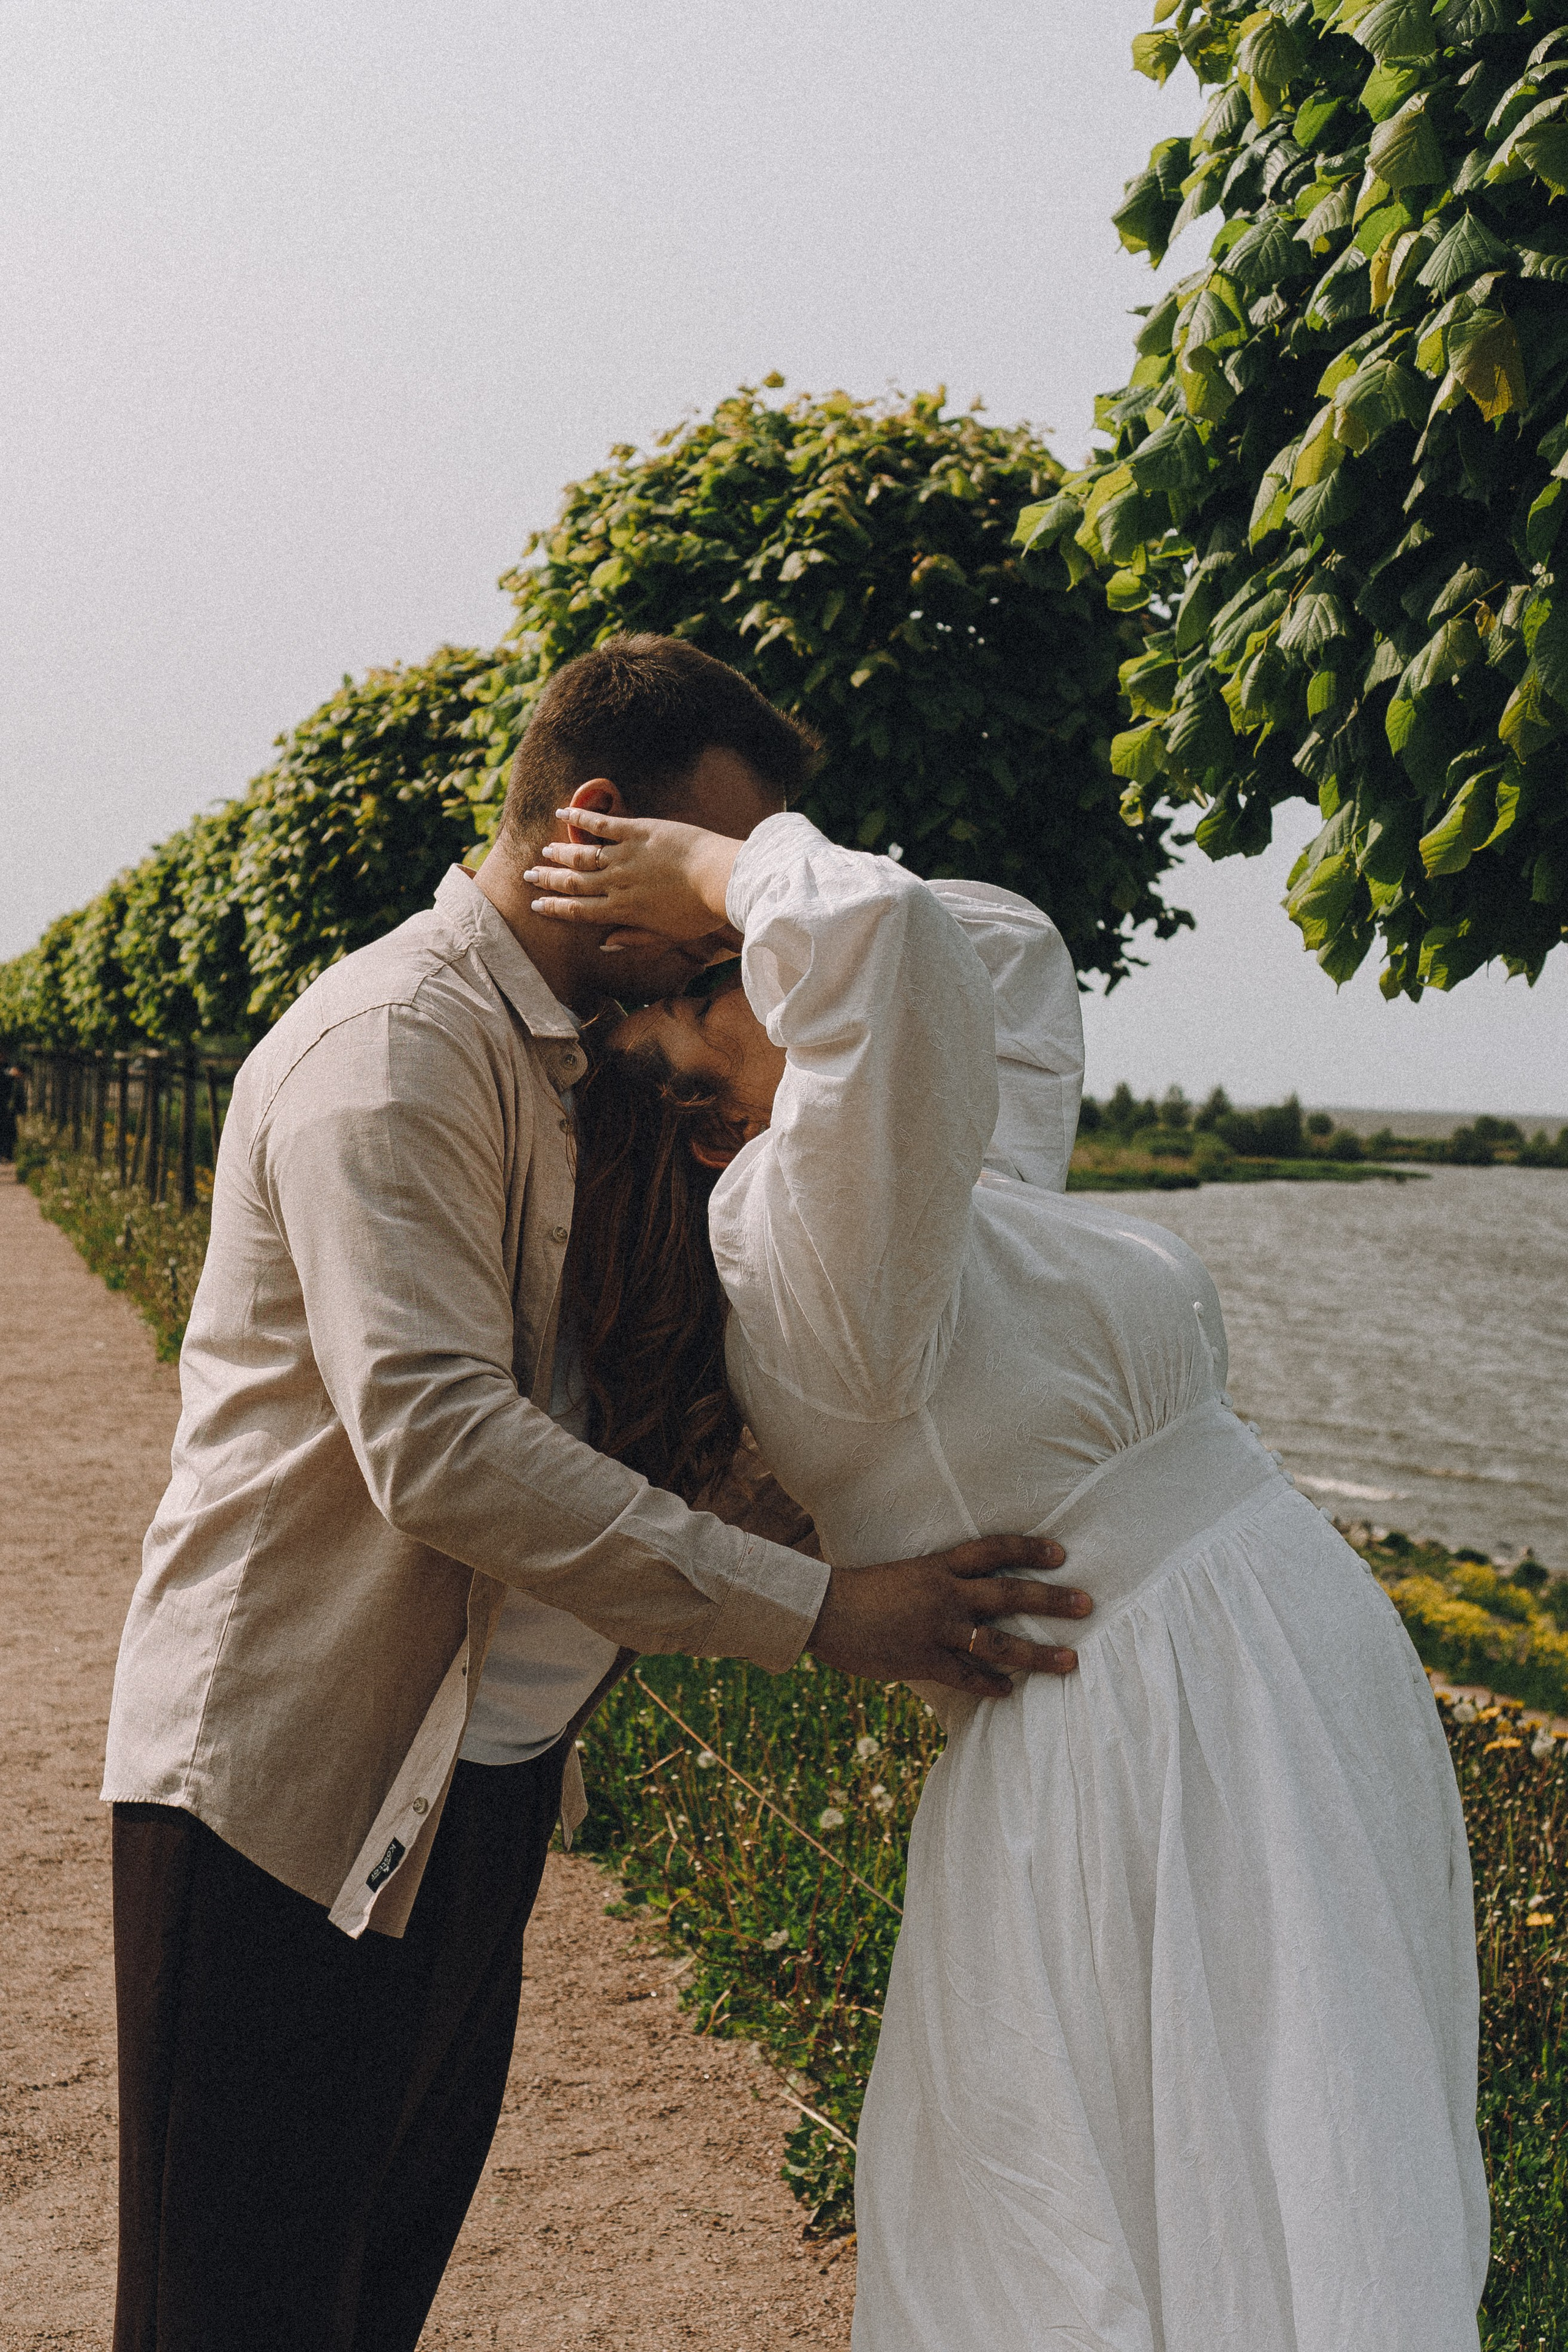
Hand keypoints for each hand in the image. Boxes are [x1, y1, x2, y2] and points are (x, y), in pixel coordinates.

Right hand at [524, 807, 742, 947]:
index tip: (537, 904)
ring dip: (560, 852)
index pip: (580, 911)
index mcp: (624, 911)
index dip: (556, 908)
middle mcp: (617, 884)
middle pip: (575, 882)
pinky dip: (580, 817)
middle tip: (528, 875)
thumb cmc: (700, 911)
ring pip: (582, 855)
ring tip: (543, 851)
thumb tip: (604, 944)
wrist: (722, 879)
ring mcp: (626, 856)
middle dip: (549, 880)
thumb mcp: (667, 934)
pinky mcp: (638, 831)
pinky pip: (602, 824)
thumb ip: (634, 939)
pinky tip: (563, 812)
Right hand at [807, 1536, 1089, 1697]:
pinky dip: (990, 1686)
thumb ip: (934, 1582)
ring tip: (1071, 1661)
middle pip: (1009, 1593)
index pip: (993, 1550)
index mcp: (939, 1566)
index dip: (1029, 1549)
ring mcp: (937, 1628)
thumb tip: (961, 1592)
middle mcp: (945, 1594)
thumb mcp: (903, 1574)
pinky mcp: (923, 1659)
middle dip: (1052, 1599)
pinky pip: (966, 1676)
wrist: (821, 1609)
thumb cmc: (858, 1591)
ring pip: (999, 1642)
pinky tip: (1009, 1694)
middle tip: (1087, 1603)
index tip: (1061, 1553)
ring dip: (1038, 1654)